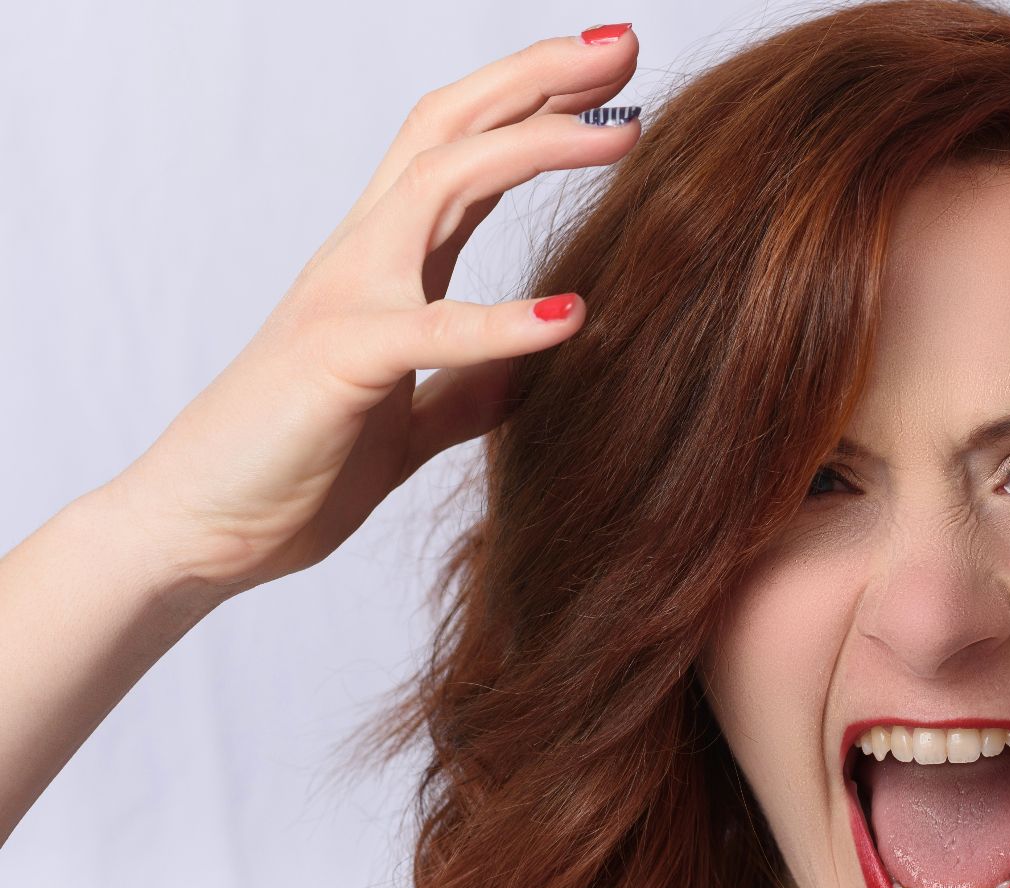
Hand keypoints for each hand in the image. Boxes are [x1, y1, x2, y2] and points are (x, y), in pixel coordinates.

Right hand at [101, 24, 643, 599]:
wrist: (197, 531)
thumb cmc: (290, 466)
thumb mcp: (406, 420)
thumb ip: (466, 388)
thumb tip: (535, 369)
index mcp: (384, 265)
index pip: (465, 151)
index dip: (535, 103)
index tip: (615, 78)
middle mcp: (364, 257)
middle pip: (452, 127)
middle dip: (538, 78)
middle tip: (626, 46)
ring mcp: (347, 298)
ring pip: (441, 182)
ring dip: (537, 149)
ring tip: (626, 139)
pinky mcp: (340, 363)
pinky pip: (430, 331)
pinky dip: (504, 322)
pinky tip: (572, 315)